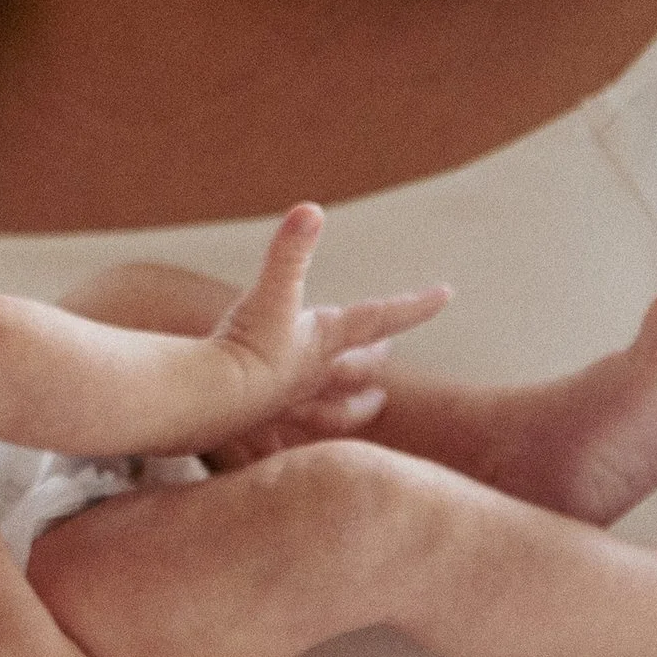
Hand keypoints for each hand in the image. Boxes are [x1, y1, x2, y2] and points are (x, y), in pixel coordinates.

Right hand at [59, 210, 451, 468]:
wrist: (210, 402)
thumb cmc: (246, 347)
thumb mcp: (270, 293)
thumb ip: (290, 252)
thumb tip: (310, 209)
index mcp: (324, 341)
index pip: (380, 318)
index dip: (415, 306)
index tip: (446, 295)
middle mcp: (314, 375)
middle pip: (358, 368)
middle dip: (375, 359)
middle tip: (390, 351)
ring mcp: (290, 405)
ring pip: (336, 411)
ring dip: (357, 408)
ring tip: (373, 406)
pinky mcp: (262, 427)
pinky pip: (287, 439)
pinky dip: (295, 444)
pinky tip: (297, 447)